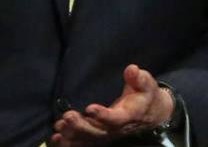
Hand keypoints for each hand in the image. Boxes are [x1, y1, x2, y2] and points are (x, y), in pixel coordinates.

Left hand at [50, 64, 173, 145]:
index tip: (89, 108)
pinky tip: (56, 139)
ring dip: (73, 134)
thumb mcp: (146, 84)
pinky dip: (71, 142)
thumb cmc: (145, 95)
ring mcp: (107, 134)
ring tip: (59, 126)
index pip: (115, 119)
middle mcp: (116, 129)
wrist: (151, 114)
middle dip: (81, 126)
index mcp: (128, 115)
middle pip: (98, 132)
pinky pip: (85, 142)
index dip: (103, 115)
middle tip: (67, 117)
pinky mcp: (100, 136)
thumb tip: (132, 69)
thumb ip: (139, 78)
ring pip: (89, 139)